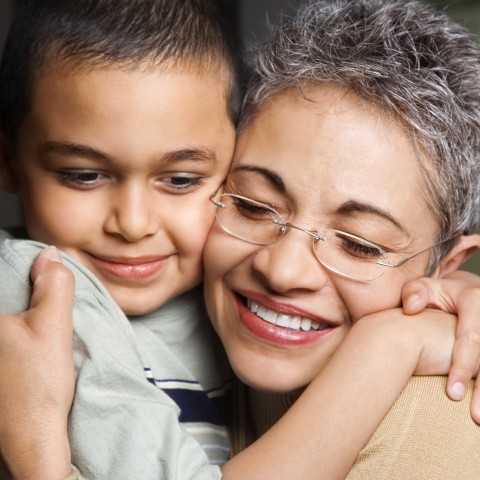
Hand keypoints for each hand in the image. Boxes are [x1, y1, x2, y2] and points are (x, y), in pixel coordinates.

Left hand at [0, 247, 74, 479]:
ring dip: (16, 314)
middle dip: (16, 296)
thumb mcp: (53, 326)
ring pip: (6, 318)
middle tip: (35, 310)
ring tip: (32, 324)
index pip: (2, 276)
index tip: (34, 292)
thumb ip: (54, 284)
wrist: (31, 437)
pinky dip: (14, 333)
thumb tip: (50, 256)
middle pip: (3, 300)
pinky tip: (25, 346)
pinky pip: (6, 339)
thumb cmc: (37, 387)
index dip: (17, 275)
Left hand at [402, 270, 479, 420]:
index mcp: (474, 300)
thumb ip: (414, 293)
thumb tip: (410, 308)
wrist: (461, 292)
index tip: (452, 393)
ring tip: (479, 418)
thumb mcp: (422, 287)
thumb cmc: (436, 294)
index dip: (463, 365)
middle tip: (474, 415)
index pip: (471, 337)